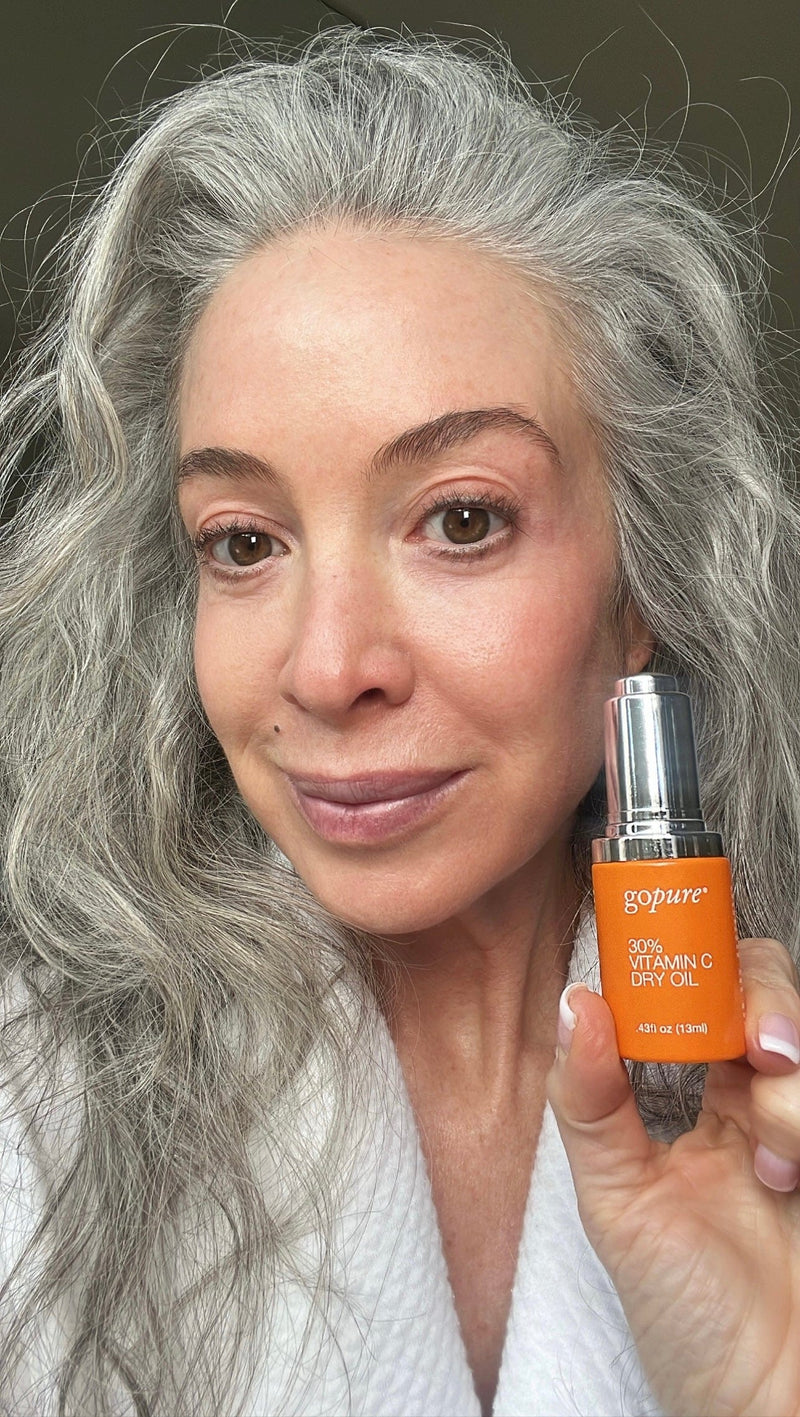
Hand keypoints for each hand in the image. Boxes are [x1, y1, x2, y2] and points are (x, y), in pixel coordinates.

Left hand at [546, 936, 799, 1416]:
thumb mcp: (617, 1201)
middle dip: (766, 998)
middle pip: (767, 990)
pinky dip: (799, 1118)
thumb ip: (590, 1102)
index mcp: (698, 1096)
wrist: (760, 1400)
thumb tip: (574, 1001)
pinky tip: (788, 1178)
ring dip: (787, 1090)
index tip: (674, 956)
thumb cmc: (686, 1313)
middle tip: (759, 1045)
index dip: (689, 962)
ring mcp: (799, 1120)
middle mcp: (758, 1096)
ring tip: (770, 1159)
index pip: (699, 993)